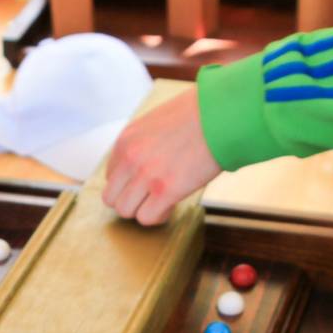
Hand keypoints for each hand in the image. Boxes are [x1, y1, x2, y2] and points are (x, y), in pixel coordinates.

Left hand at [102, 89, 219, 224]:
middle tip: (151, 196)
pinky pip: (146, 218)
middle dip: (131, 200)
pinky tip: (172, 204)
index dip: (128, 183)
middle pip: (111, 197)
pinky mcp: (166, 190)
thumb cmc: (197, 115)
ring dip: (143, 209)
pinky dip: (158, 216)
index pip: (111, 176)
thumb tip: (141, 165)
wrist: (221, 114)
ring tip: (162, 201)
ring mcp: (146, 175)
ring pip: (125, 210)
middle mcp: (130, 158)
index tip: (145, 183)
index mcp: (126, 140)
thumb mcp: (156, 123)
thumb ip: (142, 144)